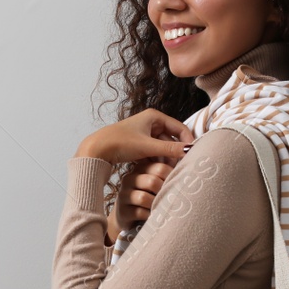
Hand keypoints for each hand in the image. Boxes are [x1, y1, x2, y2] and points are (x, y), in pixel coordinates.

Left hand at [76, 108, 195, 165]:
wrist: (96, 150)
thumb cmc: (120, 143)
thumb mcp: (147, 147)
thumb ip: (170, 149)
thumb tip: (190, 151)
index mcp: (154, 116)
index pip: (179, 128)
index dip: (187, 141)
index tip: (192, 156)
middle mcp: (150, 123)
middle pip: (171, 140)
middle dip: (175, 154)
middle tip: (179, 168)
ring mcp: (144, 134)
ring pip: (162, 148)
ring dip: (165, 159)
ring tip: (168, 172)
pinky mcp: (138, 145)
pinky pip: (153, 153)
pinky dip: (156, 161)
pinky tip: (157, 172)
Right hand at [106, 160, 176, 242]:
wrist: (129, 218)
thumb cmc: (150, 197)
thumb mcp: (158, 183)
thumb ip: (170, 171)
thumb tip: (190, 152)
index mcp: (141, 168)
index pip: (160, 167)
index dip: (172, 177)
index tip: (179, 185)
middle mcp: (130, 179)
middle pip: (152, 181)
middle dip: (164, 192)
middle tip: (171, 199)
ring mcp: (124, 195)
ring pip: (144, 198)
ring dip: (157, 205)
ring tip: (162, 208)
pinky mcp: (123, 211)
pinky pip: (139, 212)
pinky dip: (150, 216)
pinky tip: (155, 217)